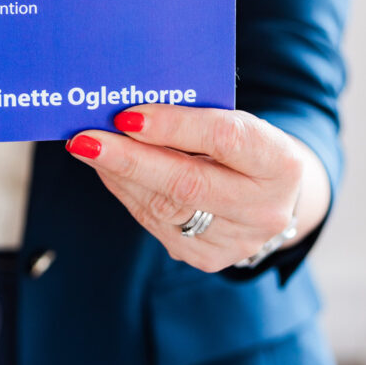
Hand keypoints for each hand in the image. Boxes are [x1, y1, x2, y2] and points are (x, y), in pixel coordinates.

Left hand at [65, 105, 326, 272]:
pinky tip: (107, 169)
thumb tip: (128, 107)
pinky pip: (155, 222)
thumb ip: (193, 113)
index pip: (225, 139)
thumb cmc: (242, 141)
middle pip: (188, 184)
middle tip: (85, 139)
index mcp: (280, 162)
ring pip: (164, 206)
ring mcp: (237, 240)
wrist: (272, 192)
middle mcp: (265, 209)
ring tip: (86, 147)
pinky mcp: (208, 257)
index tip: (128, 116)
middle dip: (129, 159)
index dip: (174, 126)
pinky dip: (126, 190)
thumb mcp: (235, 118)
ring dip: (118, 174)